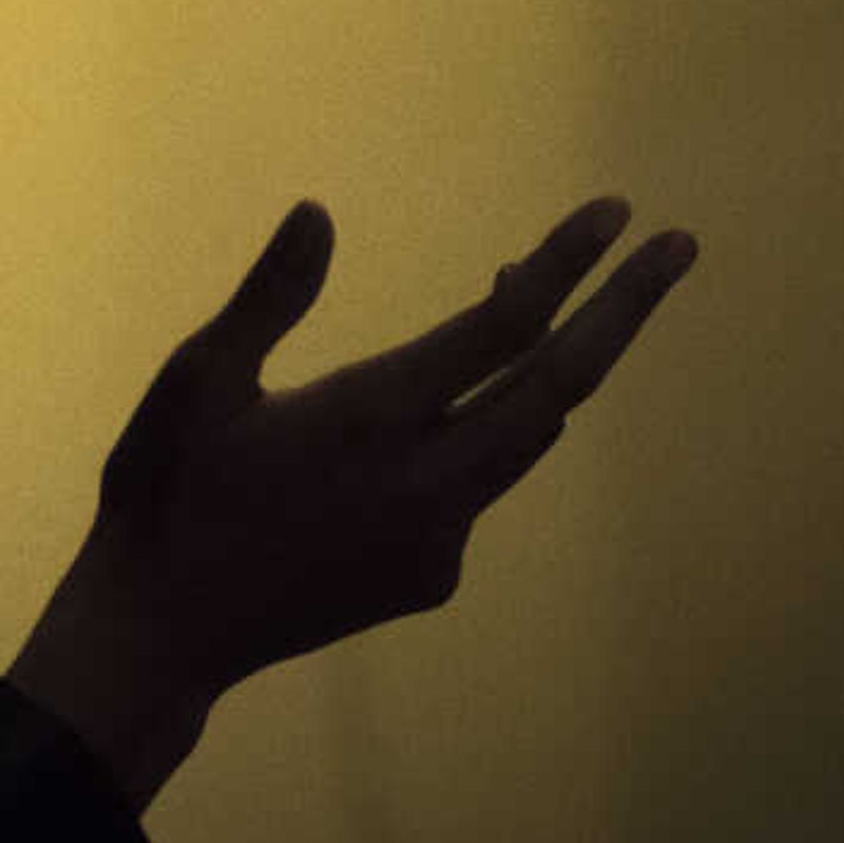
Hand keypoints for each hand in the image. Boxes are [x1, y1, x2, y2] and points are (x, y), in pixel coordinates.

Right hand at [11, 197, 699, 800]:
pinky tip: (439, 418)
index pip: (503, 326)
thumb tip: (319, 213)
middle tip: (681, 247)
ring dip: (561, 372)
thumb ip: (269, 298)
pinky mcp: (430, 577)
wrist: (162, 631)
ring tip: (568, 310)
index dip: (563, 263)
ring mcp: (439, 536)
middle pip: (560, 386)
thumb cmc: (166, 488)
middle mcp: (428, 477)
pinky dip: (486, 434)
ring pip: (530, 440)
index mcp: (372, 414)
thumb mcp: (197, 379)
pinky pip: (479, 490)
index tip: (614, 211)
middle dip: (625, 311)